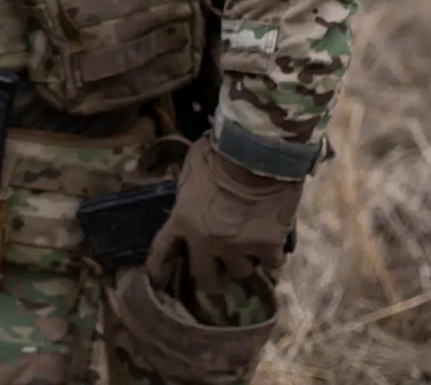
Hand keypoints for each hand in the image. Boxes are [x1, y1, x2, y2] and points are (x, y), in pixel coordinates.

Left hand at [144, 135, 303, 287]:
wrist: (258, 150)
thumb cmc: (220, 150)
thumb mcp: (191, 169)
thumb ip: (188, 193)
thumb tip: (190, 197)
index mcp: (183, 220)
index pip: (162, 252)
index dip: (159, 268)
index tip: (158, 280)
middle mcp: (208, 241)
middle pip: (203, 275)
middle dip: (209, 269)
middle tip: (217, 261)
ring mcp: (239, 247)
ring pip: (239, 271)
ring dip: (242, 261)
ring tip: (248, 248)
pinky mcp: (267, 246)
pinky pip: (271, 263)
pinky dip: (271, 255)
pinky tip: (272, 245)